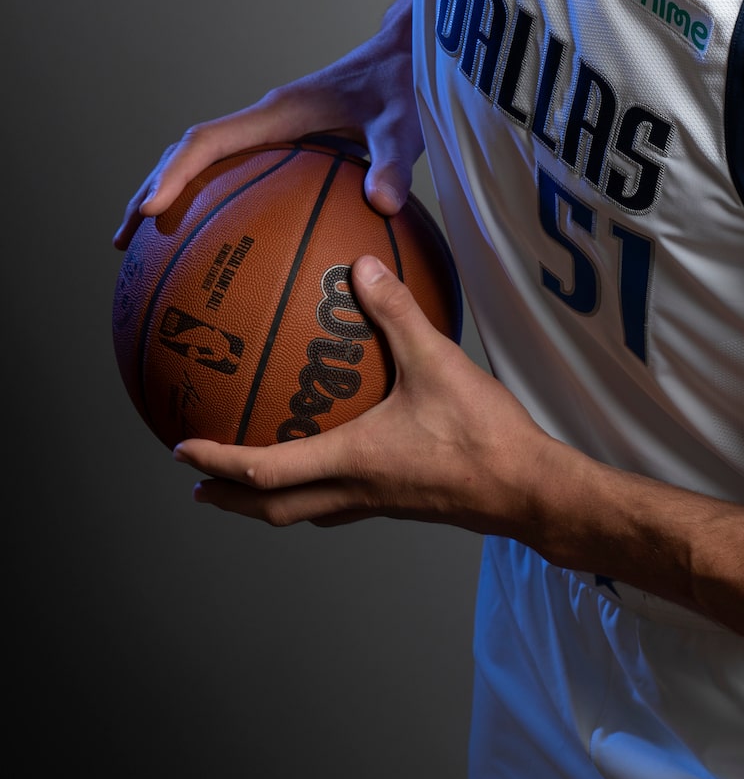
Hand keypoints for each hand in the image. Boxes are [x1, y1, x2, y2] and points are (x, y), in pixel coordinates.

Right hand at [113, 0, 420, 247]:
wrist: (410, 55)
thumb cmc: (404, 84)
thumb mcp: (404, 122)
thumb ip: (393, 160)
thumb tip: (383, 203)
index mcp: (280, 112)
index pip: (208, 141)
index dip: (175, 173)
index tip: (150, 210)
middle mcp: (268, 120)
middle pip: (190, 154)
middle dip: (153, 192)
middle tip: (124, 241)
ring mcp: (275, 130)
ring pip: (207, 161)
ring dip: (174, 195)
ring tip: (149, 249)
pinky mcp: (289, 143)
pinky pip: (239, 172)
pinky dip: (217, 201)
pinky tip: (226, 243)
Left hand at [175, 256, 552, 529]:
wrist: (528, 489)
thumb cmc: (482, 434)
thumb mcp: (437, 361)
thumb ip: (397, 312)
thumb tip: (361, 267)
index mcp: (350, 461)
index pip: (262, 471)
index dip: (217, 461)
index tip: (180, 450)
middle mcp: (355, 490)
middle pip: (273, 508)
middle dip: (228, 498)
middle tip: (197, 484)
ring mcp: (379, 502)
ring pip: (306, 511)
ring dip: (268, 501)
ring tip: (245, 484)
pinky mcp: (402, 501)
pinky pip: (341, 501)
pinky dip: (315, 489)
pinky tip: (333, 460)